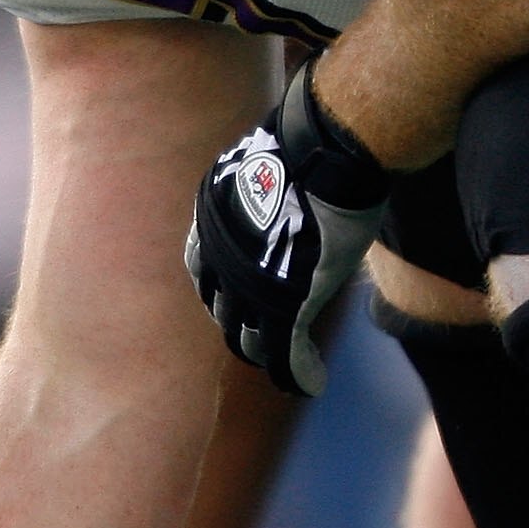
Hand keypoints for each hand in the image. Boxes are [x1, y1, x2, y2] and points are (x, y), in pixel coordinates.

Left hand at [186, 67, 390, 396]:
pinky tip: (312, 385)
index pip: (203, 273)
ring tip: (286, 367)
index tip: (241, 301)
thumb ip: (263, 183)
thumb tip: (285, 173)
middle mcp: (220, 258)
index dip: (221, 292)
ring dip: (268, 356)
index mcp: (209, 223)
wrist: (325, 149)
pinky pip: (287, 353)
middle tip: (264, 340)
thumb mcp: (265, 160)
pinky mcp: (288, 305)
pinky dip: (299, 374)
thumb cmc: (306, 143)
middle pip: (223, 311)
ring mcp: (250, 285)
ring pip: (252, 340)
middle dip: (242, 328)